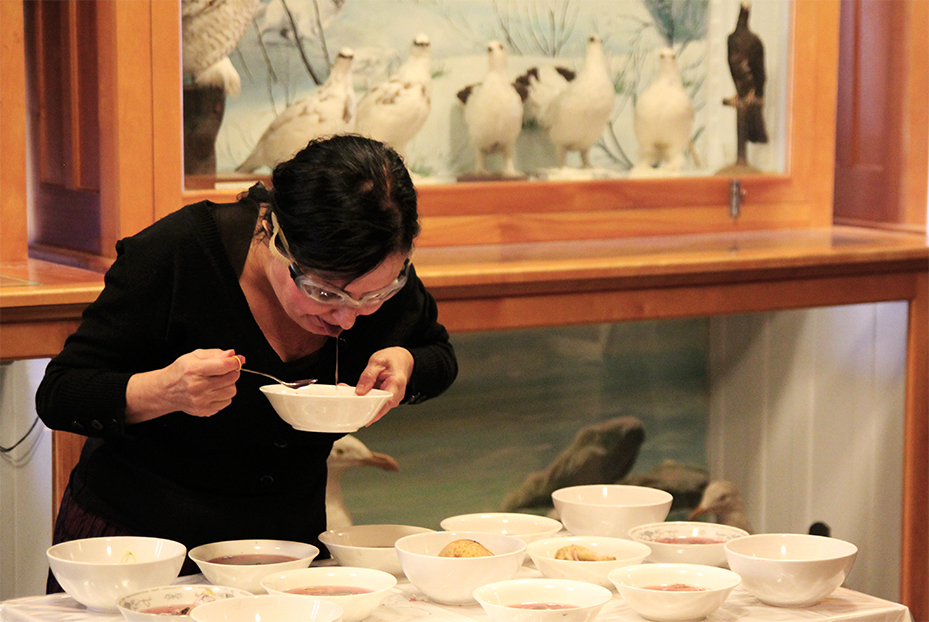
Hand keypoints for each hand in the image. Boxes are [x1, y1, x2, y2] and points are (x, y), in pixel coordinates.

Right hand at [125, 349, 242, 422]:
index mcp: (194, 369)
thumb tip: (232, 354)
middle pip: (231, 378)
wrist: (166, 391)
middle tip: (226, 370)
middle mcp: (197, 386)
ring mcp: (201, 400)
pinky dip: (224, 395)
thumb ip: (215, 354)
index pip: (224, 366)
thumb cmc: (181, 372)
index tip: (238, 360)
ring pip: (231, 391)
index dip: (235, 362)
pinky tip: (214, 391)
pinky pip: (226, 401)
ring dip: (229, 384)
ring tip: (219, 381)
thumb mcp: (195, 356)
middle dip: (232, 371)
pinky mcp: (204, 410)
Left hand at [355, 347, 413, 423]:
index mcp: (396, 384)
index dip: (373, 410)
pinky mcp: (386, 400)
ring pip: (376, 406)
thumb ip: (368, 376)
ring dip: (363, 403)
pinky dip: (365, 400)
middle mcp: (396, 395)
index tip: (360, 412)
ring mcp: (392, 399)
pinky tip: (356, 395)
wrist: (401, 359)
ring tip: (350, 396)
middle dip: (363, 406)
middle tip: (349, 401)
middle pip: (379, 407)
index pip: (385, 403)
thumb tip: (360, 391)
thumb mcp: (377, 361)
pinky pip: (375, 403)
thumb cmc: (393, 359)